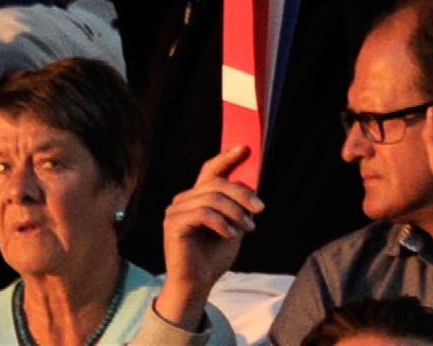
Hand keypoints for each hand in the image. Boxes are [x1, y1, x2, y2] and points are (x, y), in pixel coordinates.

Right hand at [155, 146, 263, 329]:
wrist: (198, 285)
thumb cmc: (213, 257)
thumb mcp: (233, 226)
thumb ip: (237, 206)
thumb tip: (248, 185)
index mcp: (197, 197)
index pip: (210, 170)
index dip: (226, 157)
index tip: (244, 148)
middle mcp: (184, 199)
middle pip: (216, 183)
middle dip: (242, 193)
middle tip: (259, 209)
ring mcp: (176, 210)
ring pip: (212, 197)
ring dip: (235, 212)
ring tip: (248, 228)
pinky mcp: (173, 223)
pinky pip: (203, 213)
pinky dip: (222, 223)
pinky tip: (231, 235)